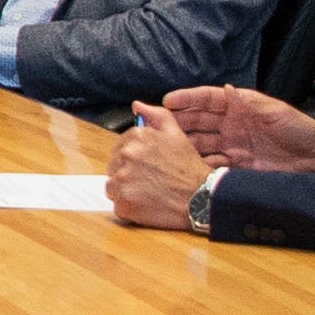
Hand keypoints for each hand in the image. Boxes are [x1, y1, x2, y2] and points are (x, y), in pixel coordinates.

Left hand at [105, 108, 216, 230]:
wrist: (200, 198)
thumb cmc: (189, 168)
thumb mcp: (176, 134)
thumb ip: (157, 116)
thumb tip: (137, 106)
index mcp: (137, 137)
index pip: (119, 148)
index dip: (132, 160)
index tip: (146, 167)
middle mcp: (127, 155)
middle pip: (114, 167)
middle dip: (128, 174)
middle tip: (150, 181)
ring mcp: (123, 179)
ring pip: (113, 187)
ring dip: (127, 191)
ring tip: (149, 193)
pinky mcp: (123, 202)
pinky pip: (118, 205)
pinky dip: (129, 208)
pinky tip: (147, 205)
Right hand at [157, 82, 314, 172]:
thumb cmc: (299, 129)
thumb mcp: (275, 111)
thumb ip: (249, 102)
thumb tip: (226, 89)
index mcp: (239, 106)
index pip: (207, 99)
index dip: (187, 99)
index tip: (166, 101)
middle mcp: (231, 125)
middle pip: (197, 121)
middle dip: (176, 121)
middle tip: (154, 125)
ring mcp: (232, 145)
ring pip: (200, 143)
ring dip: (183, 144)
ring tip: (164, 147)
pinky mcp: (237, 165)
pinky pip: (212, 164)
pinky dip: (199, 164)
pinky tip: (187, 166)